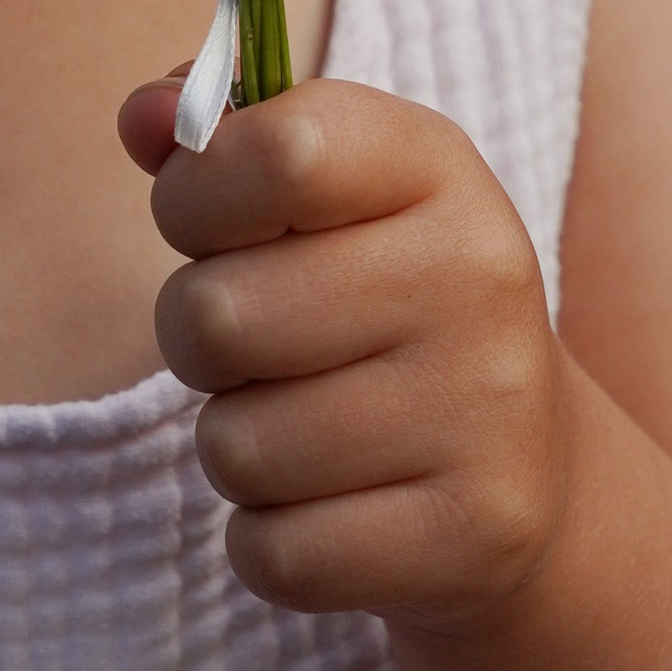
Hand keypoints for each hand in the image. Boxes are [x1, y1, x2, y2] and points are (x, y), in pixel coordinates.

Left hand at [117, 75, 570, 632]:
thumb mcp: (325, 194)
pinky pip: (275, 554)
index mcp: (436, 167)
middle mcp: (478, 276)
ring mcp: (488, 411)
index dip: (196, 196)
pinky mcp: (476, 533)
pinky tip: (335, 505)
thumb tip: (144, 116)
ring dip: (239, 447)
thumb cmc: (378, 298)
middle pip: (216, 315)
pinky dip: (272, 540)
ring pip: (235, 448)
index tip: (215, 224)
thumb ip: (222, 139)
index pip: (273, 152)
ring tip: (309, 426)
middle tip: (261, 347)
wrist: (527, 461)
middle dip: (200, 342)